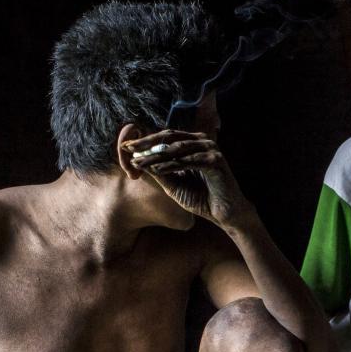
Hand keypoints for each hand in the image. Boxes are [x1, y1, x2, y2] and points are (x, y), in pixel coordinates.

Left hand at [123, 130, 251, 227]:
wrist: (225, 214)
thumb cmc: (202, 199)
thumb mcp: (174, 184)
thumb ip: (159, 172)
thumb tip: (137, 161)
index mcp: (193, 143)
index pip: (165, 137)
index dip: (145, 141)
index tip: (125, 147)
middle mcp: (202, 141)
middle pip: (169, 137)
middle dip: (146, 143)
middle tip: (128, 148)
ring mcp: (210, 149)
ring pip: (177, 148)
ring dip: (156, 156)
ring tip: (139, 163)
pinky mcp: (215, 161)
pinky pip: (188, 161)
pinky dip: (171, 165)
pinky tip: (157, 170)